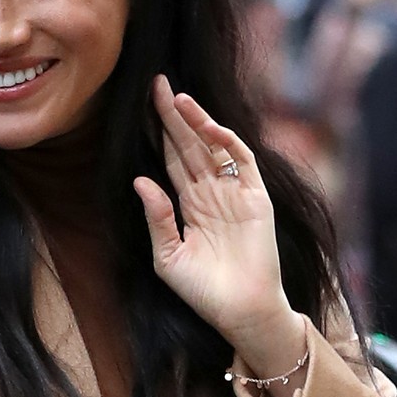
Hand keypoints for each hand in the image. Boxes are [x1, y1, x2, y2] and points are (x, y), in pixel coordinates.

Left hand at [133, 76, 298, 354]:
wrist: (240, 312)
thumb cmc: (203, 291)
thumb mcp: (168, 256)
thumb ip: (157, 217)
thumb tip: (140, 180)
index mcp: (188, 204)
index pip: (172, 158)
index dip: (158, 132)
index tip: (143, 105)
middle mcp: (211, 192)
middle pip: (188, 144)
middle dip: (172, 115)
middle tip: (156, 84)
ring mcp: (234, 192)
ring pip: (213, 147)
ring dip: (196, 121)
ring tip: (176, 97)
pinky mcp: (257, 198)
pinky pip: (242, 162)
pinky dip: (227, 142)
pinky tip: (208, 125)